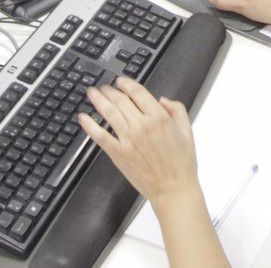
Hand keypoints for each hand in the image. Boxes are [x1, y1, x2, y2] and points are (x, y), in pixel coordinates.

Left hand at [78, 77, 199, 206]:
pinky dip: (90, 125)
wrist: (173, 190)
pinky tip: (83, 118)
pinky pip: (100, 136)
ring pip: (109, 113)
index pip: (138, 92)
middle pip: (120, 100)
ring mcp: (128, 139)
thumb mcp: (187, 132)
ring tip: (92, 94)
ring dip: (98, 100)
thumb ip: (177, 110)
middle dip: (110, 91)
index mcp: (158, 118)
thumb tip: (163, 100)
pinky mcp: (118, 153)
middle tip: (104, 88)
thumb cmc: (181, 165)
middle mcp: (141, 125)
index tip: (120, 81)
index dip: (126, 84)